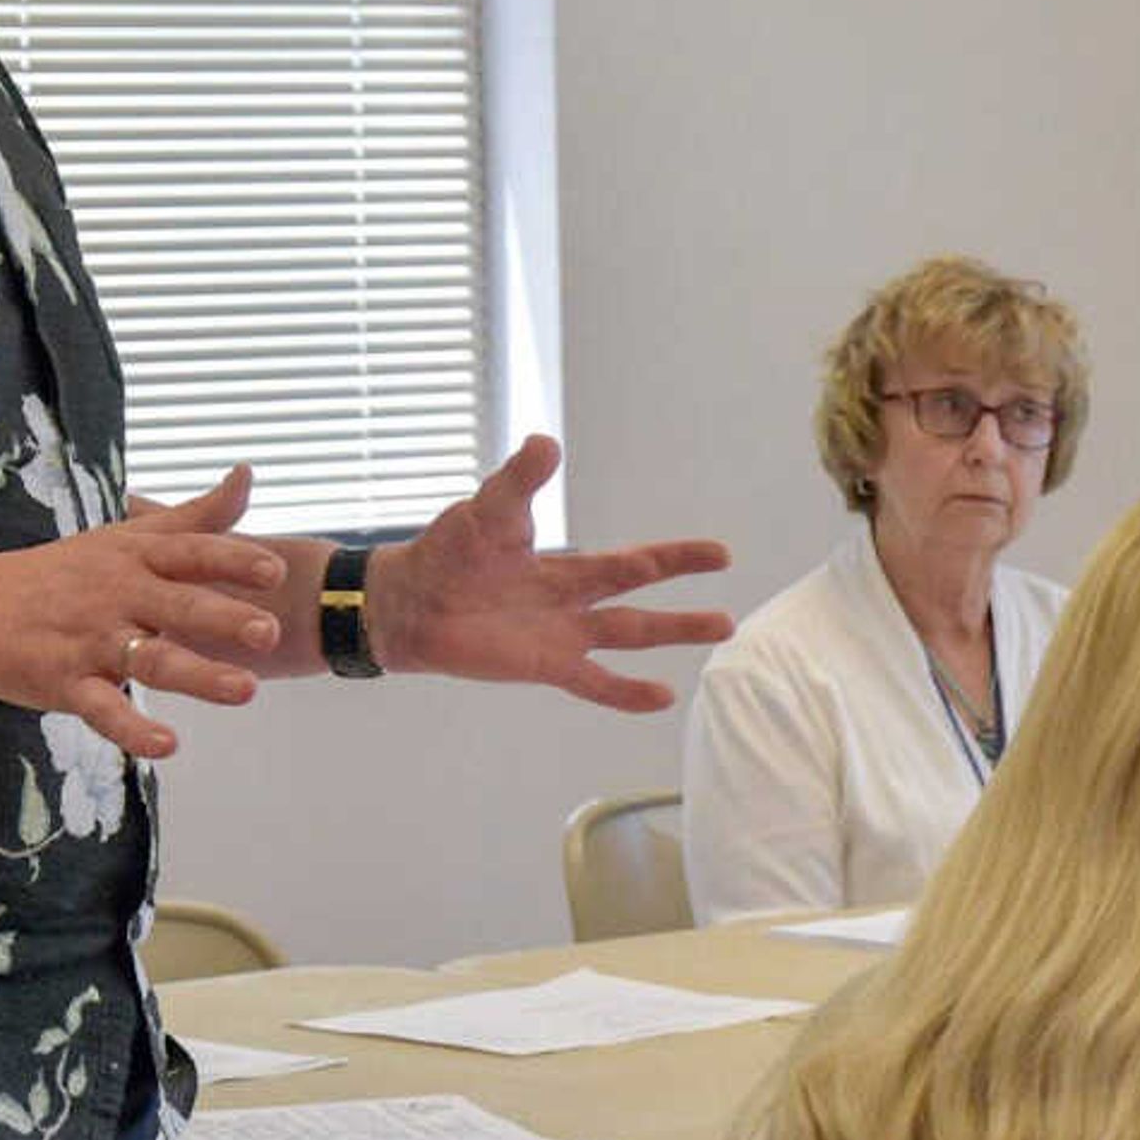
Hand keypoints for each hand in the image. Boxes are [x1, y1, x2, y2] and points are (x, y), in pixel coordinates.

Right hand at [0, 469, 287, 759]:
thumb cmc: (64, 571)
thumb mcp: (129, 535)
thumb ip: (196, 516)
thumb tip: (247, 475)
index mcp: (137, 558)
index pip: (191, 554)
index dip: (232, 561)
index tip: (275, 571)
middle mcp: (119, 595)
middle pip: (179, 605)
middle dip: (225, 618)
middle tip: (270, 632)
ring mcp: (93, 640)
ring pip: (152, 658)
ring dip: (199, 676)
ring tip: (245, 690)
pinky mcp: (68, 682)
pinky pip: (105, 709)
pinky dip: (134, 730)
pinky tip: (167, 745)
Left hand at [364, 435, 732, 711]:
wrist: (408, 601)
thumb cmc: (448, 552)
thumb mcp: (489, 508)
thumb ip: (521, 480)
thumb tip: (546, 442)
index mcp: (567, 567)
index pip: (634, 562)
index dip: (676, 558)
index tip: (720, 554)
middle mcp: (573, 603)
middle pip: (640, 601)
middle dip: (683, 606)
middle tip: (731, 618)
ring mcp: (560, 636)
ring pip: (627, 638)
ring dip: (670, 637)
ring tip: (716, 637)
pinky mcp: (541, 664)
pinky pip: (592, 682)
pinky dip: (625, 692)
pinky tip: (662, 697)